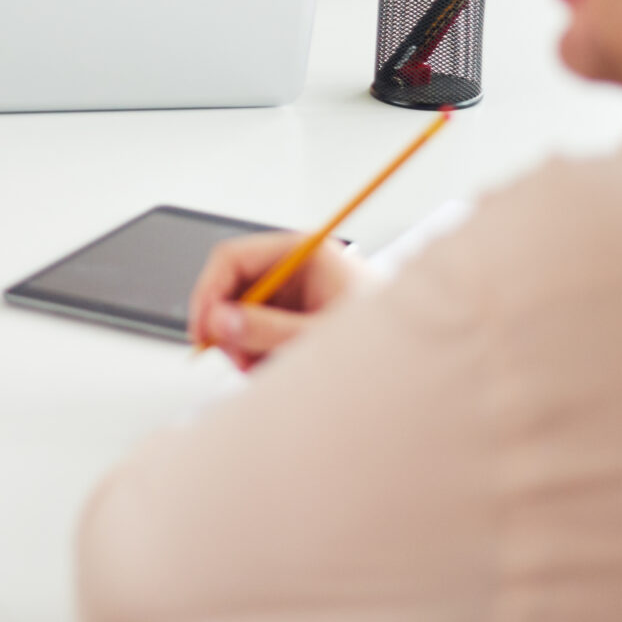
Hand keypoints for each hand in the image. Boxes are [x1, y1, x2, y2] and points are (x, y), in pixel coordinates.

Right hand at [187, 229, 373, 371]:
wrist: (419, 368)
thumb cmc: (383, 346)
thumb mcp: (315, 338)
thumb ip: (265, 329)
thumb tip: (220, 320)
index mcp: (304, 253)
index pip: (232, 257)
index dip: (208, 292)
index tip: (202, 329)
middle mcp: (295, 268)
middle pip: (231, 287)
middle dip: (229, 327)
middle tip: (238, 359)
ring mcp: (294, 293)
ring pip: (240, 314)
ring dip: (244, 347)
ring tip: (270, 368)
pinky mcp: (295, 317)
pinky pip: (256, 331)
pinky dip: (257, 354)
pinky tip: (279, 368)